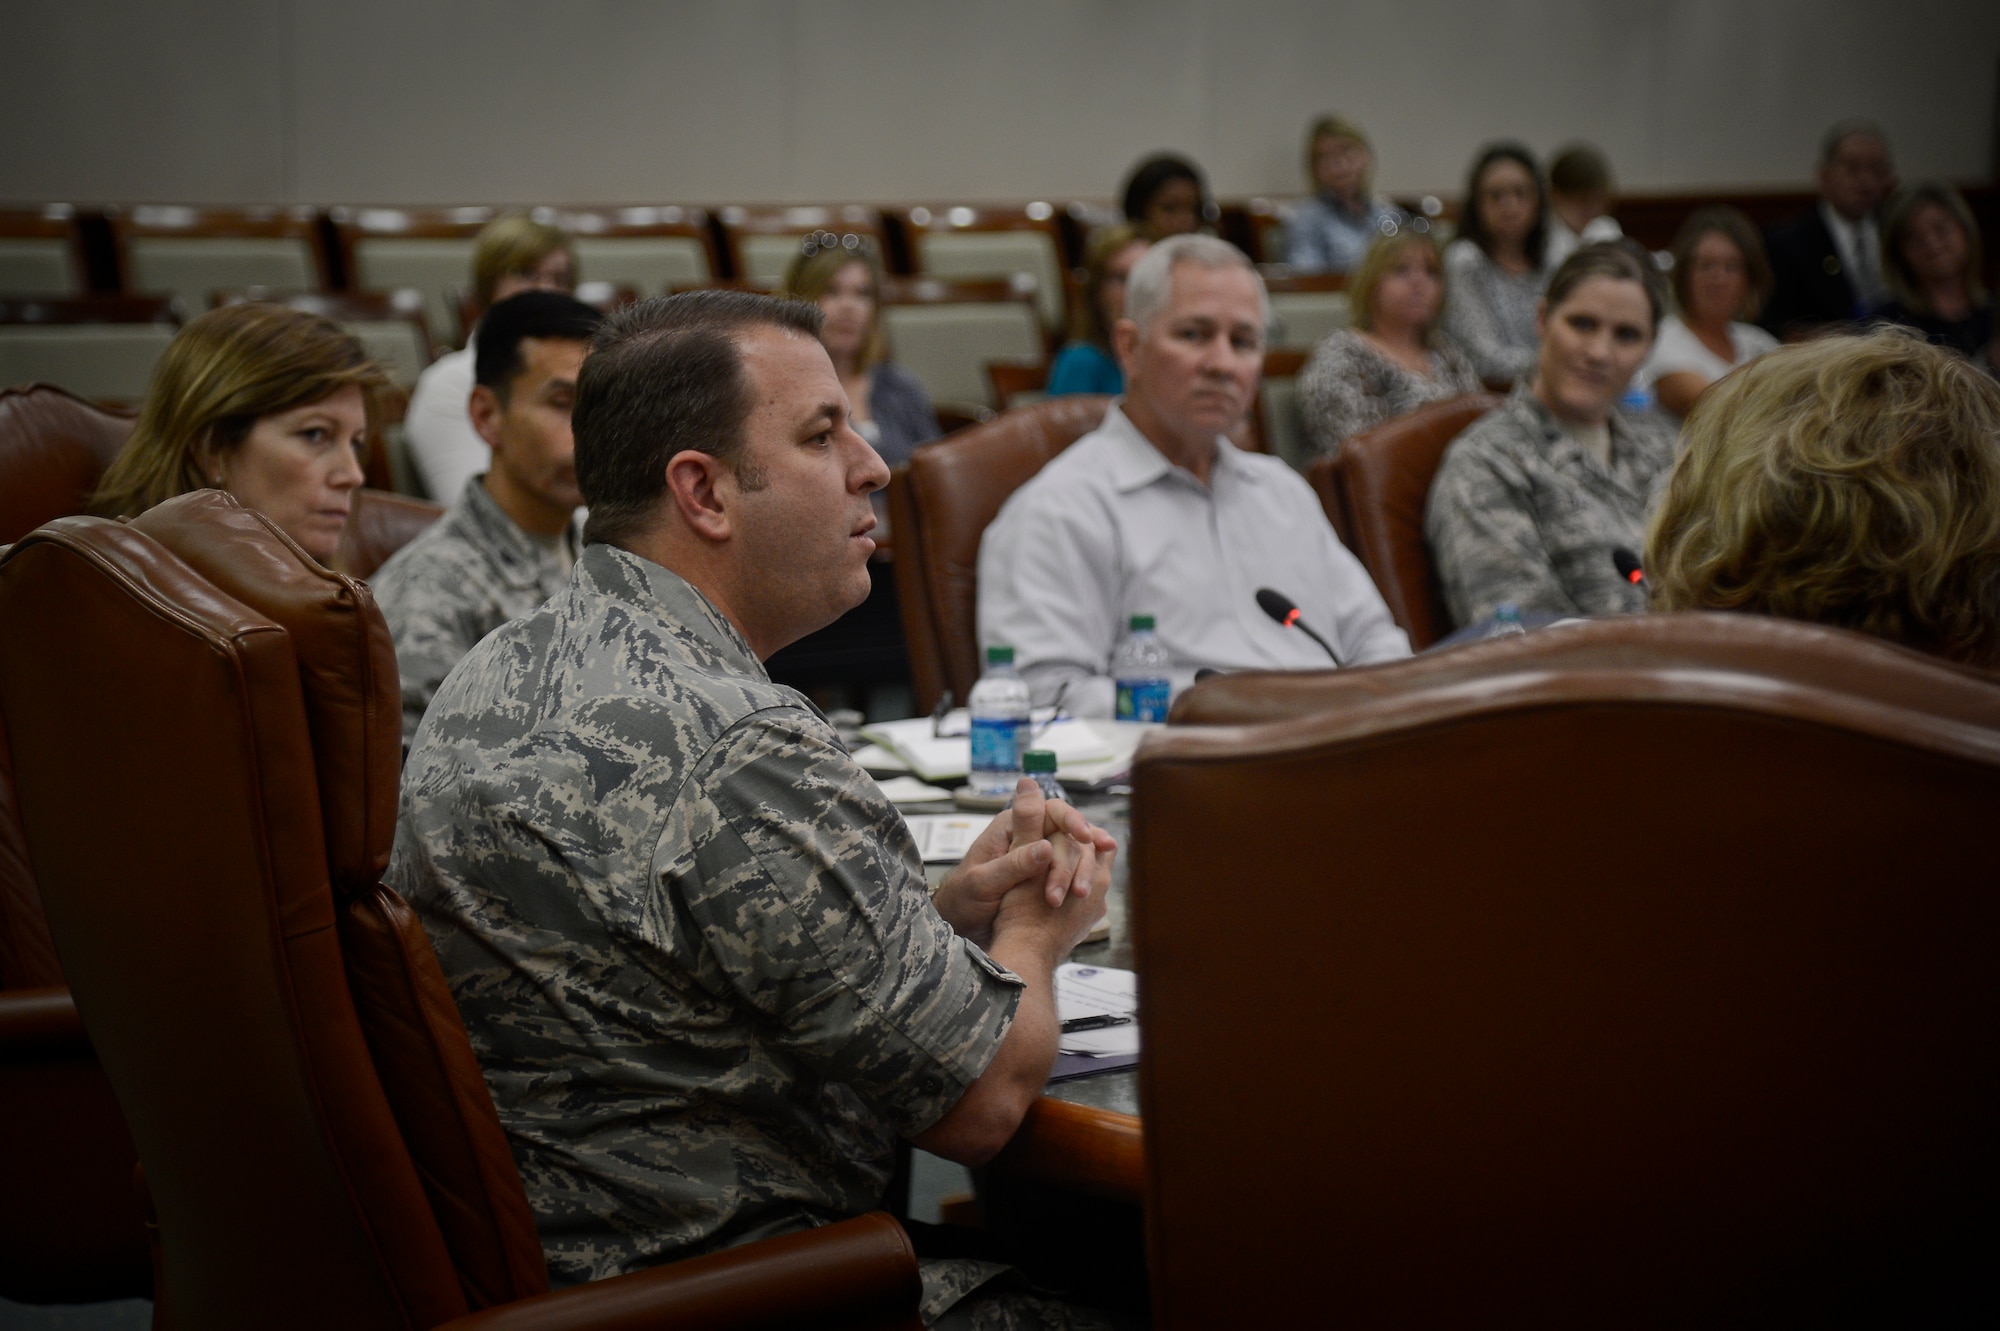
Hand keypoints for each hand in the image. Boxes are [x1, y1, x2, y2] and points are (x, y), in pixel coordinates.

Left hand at [931, 779, 1114, 944]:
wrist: (960, 924)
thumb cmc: (963, 899)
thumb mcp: (983, 882)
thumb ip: (1014, 864)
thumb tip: (1047, 847)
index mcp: (1011, 827)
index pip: (1049, 810)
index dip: (1071, 820)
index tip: (1085, 836)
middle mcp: (1029, 836)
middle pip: (1066, 835)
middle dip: (1075, 860)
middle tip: (1077, 890)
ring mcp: (1040, 855)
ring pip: (1074, 853)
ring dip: (1083, 871)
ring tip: (1083, 895)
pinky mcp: (1046, 874)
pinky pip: (1073, 869)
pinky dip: (1085, 876)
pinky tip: (1093, 887)